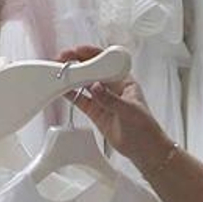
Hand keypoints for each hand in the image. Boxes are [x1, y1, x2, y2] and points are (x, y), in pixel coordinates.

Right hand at [57, 46, 172, 165]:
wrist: (144, 150)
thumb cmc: (145, 128)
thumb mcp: (129, 111)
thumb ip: (110, 99)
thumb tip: (95, 87)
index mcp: (124, 81)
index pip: (106, 62)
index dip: (91, 54)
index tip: (77, 51)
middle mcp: (112, 87)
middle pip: (92, 70)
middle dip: (77, 63)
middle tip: (62, 60)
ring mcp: (102, 99)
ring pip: (83, 83)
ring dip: (71, 77)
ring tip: (57, 72)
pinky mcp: (95, 111)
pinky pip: (80, 99)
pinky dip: (70, 94)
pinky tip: (61, 89)